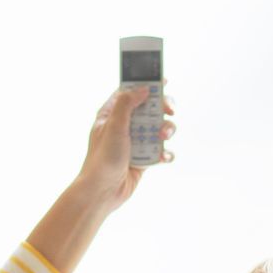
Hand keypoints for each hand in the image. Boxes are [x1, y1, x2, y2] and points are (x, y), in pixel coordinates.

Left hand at [74, 84, 176, 211]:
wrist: (102, 191)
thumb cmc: (103, 158)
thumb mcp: (113, 126)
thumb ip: (127, 104)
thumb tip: (144, 88)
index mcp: (112, 114)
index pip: (130, 92)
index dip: (146, 84)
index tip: (163, 81)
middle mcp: (125, 125)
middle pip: (150, 108)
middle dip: (162, 109)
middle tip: (170, 111)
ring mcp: (136, 142)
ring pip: (159, 128)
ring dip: (166, 130)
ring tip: (164, 136)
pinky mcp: (144, 158)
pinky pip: (161, 151)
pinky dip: (165, 153)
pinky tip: (163, 157)